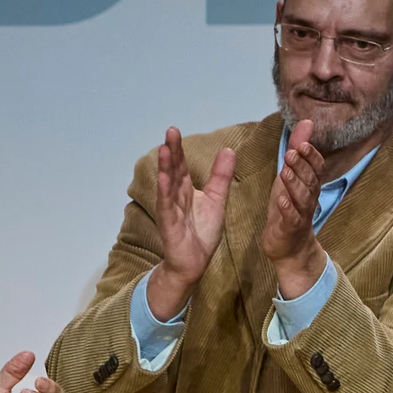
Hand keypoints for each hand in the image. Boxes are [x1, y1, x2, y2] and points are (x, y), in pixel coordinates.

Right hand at [149, 126, 236, 320]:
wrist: (195, 262)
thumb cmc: (202, 232)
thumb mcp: (217, 200)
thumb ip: (221, 176)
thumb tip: (229, 149)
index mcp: (186, 190)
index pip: (181, 166)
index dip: (179, 149)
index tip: (175, 130)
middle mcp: (176, 196)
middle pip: (173, 170)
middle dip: (172, 151)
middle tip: (171, 131)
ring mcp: (170, 209)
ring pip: (168, 185)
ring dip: (165, 167)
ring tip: (165, 149)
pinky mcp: (169, 224)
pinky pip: (167, 205)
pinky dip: (165, 192)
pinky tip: (164, 178)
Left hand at [262, 118, 329, 299]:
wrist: (290, 248)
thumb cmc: (288, 208)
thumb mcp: (290, 176)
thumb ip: (297, 151)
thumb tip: (306, 123)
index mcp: (309, 185)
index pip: (316, 168)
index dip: (311, 156)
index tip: (302, 143)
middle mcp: (309, 198)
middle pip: (310, 180)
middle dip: (302, 166)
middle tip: (292, 152)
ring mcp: (301, 215)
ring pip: (302, 198)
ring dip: (294, 184)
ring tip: (284, 172)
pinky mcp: (290, 229)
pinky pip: (291, 218)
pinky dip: (287, 209)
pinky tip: (280, 200)